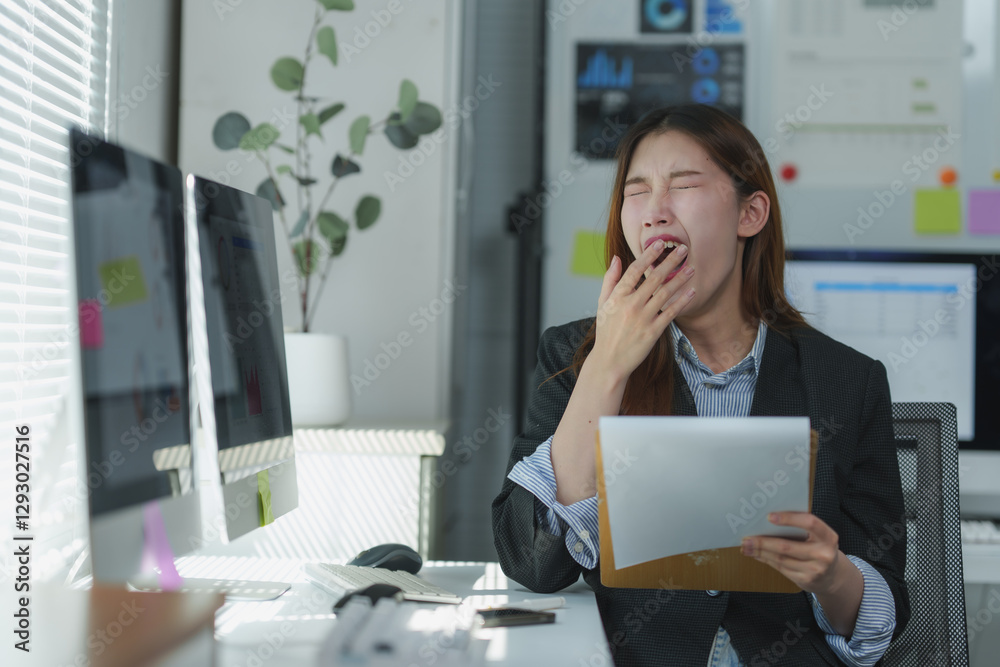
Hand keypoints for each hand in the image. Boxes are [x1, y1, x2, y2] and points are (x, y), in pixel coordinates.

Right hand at [590, 240, 694, 380]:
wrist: (609, 361)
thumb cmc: (606, 331)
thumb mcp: (602, 303)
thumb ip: (610, 280)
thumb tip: (617, 258)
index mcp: (617, 296)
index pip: (634, 270)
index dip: (648, 256)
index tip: (659, 244)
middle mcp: (630, 305)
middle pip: (653, 278)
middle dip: (670, 262)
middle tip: (683, 249)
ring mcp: (643, 318)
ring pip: (665, 293)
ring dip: (680, 279)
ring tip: (691, 268)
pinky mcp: (653, 332)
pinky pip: (671, 313)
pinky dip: (682, 302)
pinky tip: (692, 292)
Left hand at [741, 512, 850, 595]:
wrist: (832, 577)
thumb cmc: (820, 549)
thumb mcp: (818, 537)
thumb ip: (801, 528)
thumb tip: (769, 520)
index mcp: (828, 537)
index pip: (810, 523)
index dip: (789, 518)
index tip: (769, 516)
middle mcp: (824, 554)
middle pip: (787, 546)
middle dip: (763, 542)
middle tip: (746, 538)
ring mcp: (815, 569)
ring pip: (780, 559)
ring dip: (760, 552)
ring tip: (746, 546)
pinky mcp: (806, 581)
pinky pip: (781, 568)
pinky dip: (766, 560)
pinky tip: (757, 554)